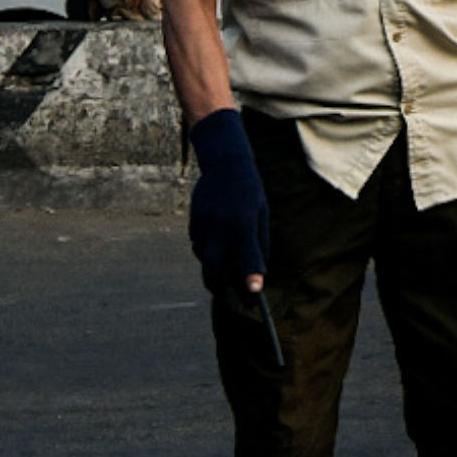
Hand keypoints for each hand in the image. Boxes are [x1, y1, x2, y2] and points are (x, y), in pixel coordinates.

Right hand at [187, 109, 271, 293]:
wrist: (226, 164)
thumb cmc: (250, 194)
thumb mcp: (261, 216)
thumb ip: (259, 244)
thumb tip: (255, 272)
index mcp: (245, 224)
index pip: (249, 255)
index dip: (251, 275)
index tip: (254, 292)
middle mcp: (222, 226)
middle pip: (213, 268)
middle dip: (217, 286)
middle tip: (223, 292)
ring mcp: (205, 223)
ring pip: (204, 256)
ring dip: (213, 262)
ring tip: (224, 246)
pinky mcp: (194, 220)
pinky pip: (198, 242)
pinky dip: (206, 245)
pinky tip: (215, 230)